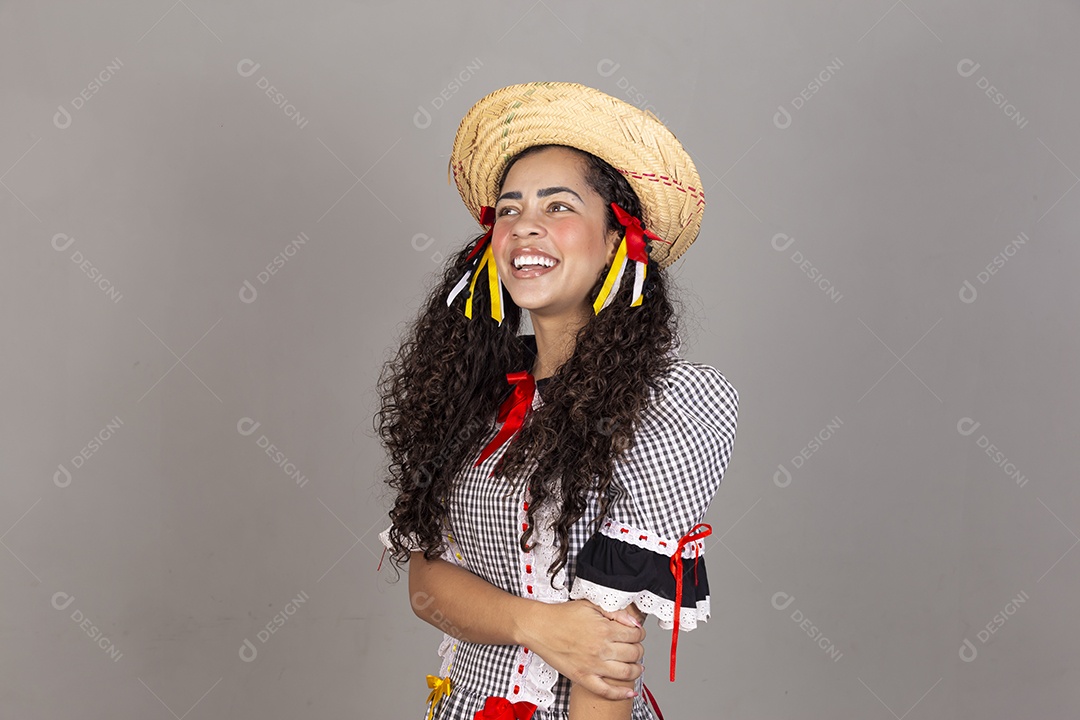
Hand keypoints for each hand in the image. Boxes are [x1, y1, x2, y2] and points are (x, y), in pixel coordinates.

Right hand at [521, 599, 644, 700]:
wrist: (539, 627)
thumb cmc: (561, 616)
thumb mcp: (590, 605)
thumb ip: (614, 612)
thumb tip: (633, 622)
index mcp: (604, 629)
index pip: (635, 635)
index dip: (640, 634)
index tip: (638, 634)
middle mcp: (600, 649)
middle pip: (634, 653)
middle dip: (639, 650)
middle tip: (636, 648)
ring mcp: (592, 665)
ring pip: (626, 673)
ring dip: (636, 670)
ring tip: (636, 666)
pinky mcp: (583, 678)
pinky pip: (606, 691)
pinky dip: (620, 694)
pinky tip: (628, 692)